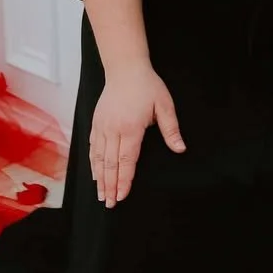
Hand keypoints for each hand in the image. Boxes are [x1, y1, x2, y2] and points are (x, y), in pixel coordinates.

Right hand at [89, 65, 184, 207]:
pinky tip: (94, 174)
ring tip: (100, 195)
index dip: (124, 180)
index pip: (127, 160)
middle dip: (110, 186)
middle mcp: (113, 129)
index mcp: (131, 128)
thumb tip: (180, 148)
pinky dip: (92, 163)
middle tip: (109, 204)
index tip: (122, 196)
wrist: (125, 68)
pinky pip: (93, 147)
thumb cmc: (146, 85)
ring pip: (98, 158)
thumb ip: (171, 129)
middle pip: (109, 164)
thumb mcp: (164, 105)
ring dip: (99, 178)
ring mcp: (102, 126)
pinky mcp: (96, 122)